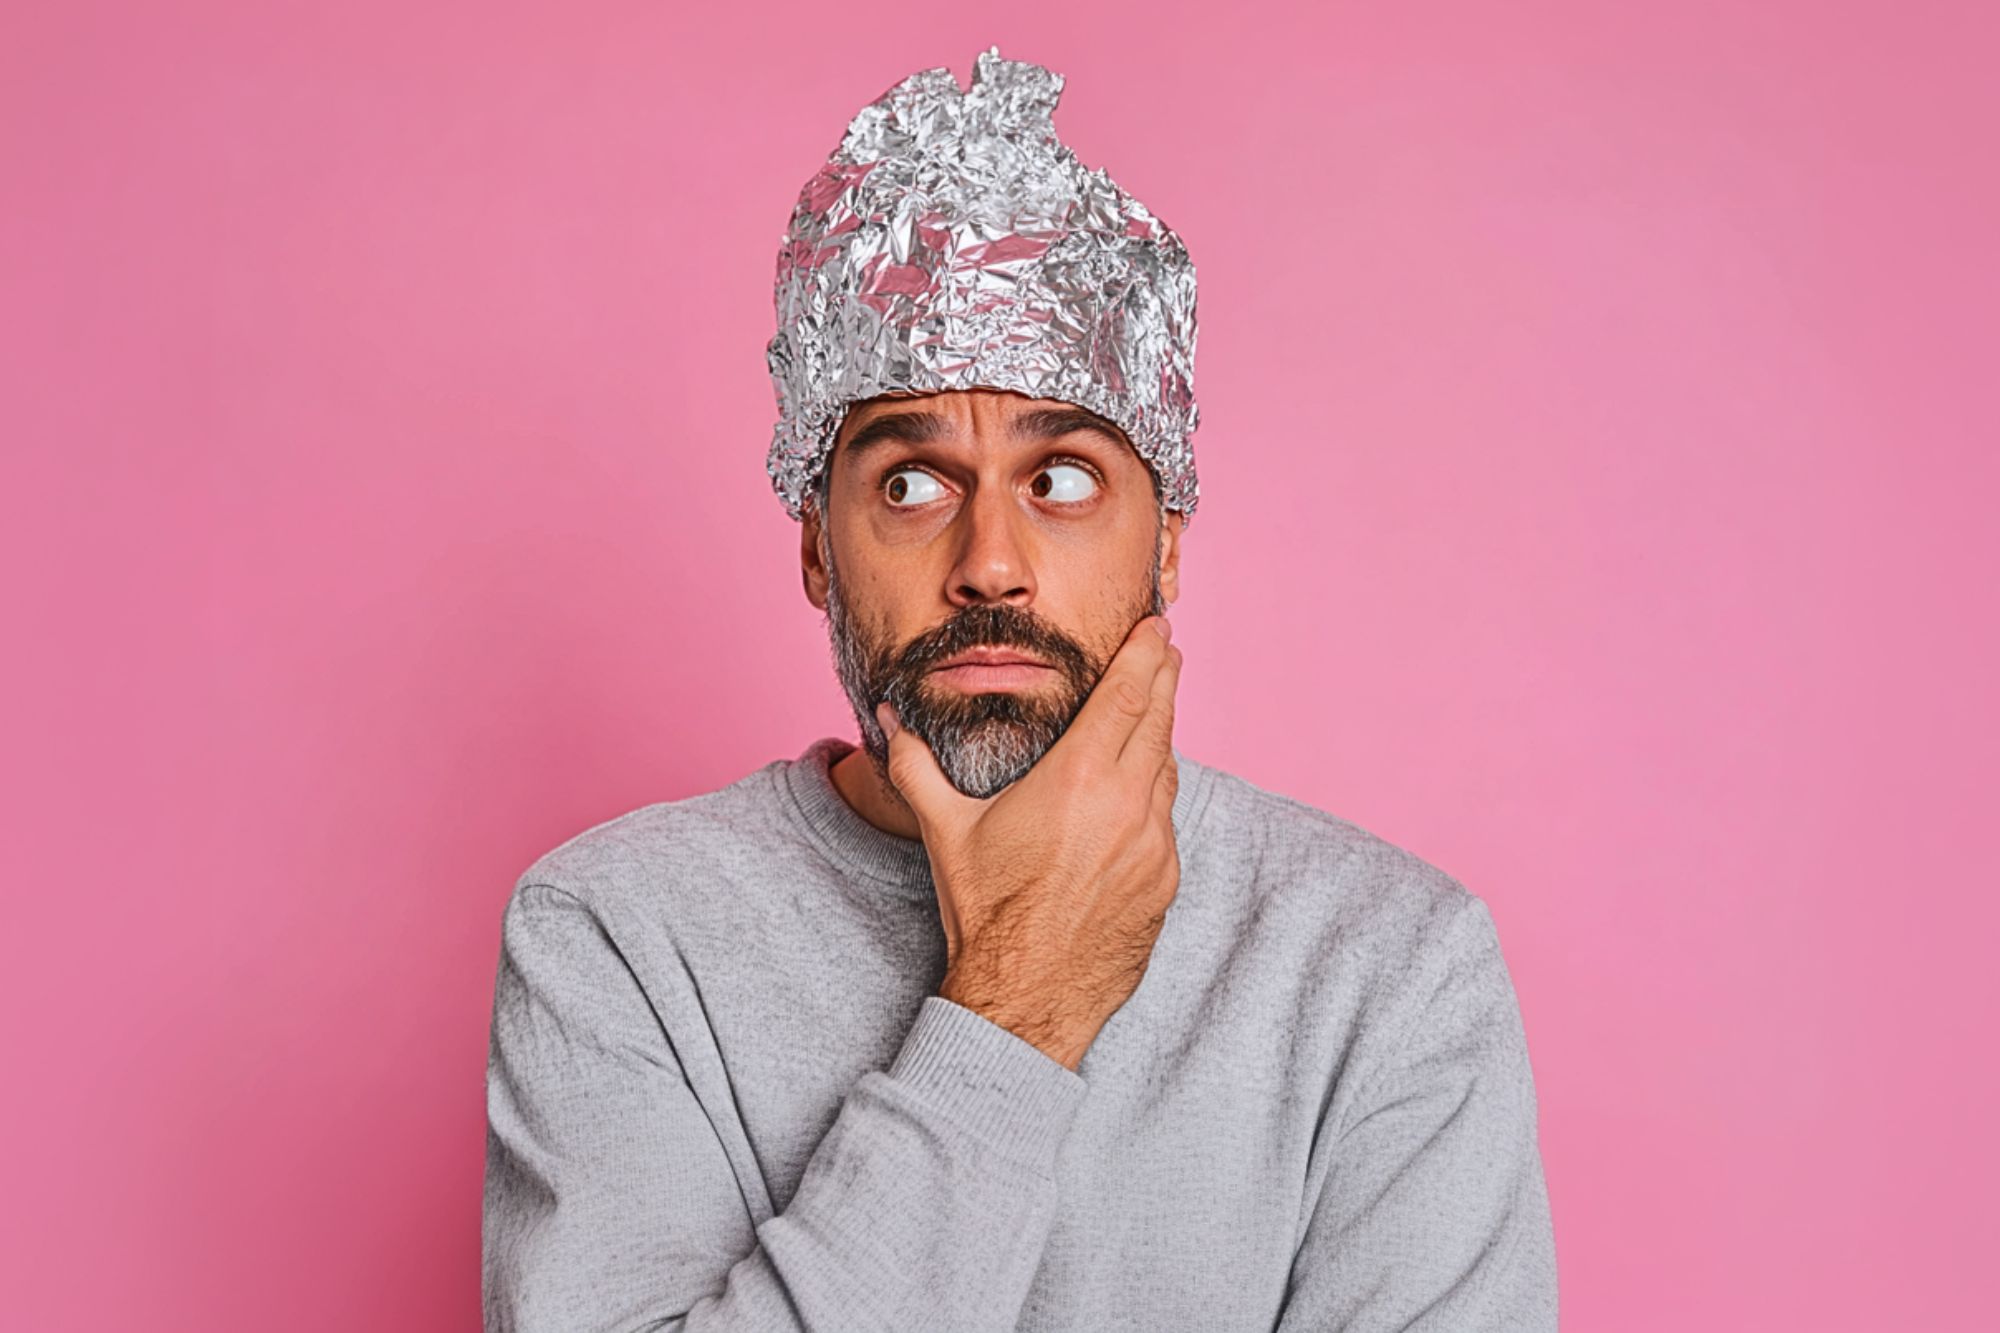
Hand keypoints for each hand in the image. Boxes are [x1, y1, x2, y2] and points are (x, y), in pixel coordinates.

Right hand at [877, 614, 1183, 1069]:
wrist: (1025, 1000)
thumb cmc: (986, 915)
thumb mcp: (946, 831)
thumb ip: (917, 765)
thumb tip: (888, 717)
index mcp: (1080, 780)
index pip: (1129, 696)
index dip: (1147, 655)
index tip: (1158, 627)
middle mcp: (1129, 807)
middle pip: (1160, 722)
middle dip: (1164, 680)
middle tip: (1167, 649)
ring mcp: (1155, 847)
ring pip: (1167, 771)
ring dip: (1159, 737)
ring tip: (1150, 714)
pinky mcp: (1166, 882)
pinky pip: (1165, 820)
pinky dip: (1154, 793)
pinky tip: (1137, 789)